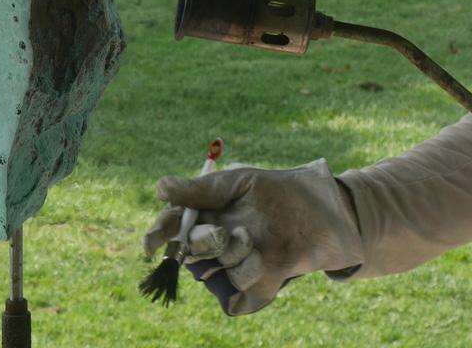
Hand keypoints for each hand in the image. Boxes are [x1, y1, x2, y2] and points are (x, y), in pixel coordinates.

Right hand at [142, 159, 363, 314]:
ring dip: (231, 252)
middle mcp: (214, 241)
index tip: (152, 243)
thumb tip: (159, 187)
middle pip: (189, 251)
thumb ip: (200, 189)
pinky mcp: (251, 288)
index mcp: (206, 213)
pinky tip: (266, 257)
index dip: (156, 235)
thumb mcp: (239, 182)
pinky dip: (250, 271)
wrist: (319, 213)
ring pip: (213, 270)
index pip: (171, 226)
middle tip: (222, 231)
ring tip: (253, 237)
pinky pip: (236, 289)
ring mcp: (232, 266)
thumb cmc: (278, 191)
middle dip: (202, 242)